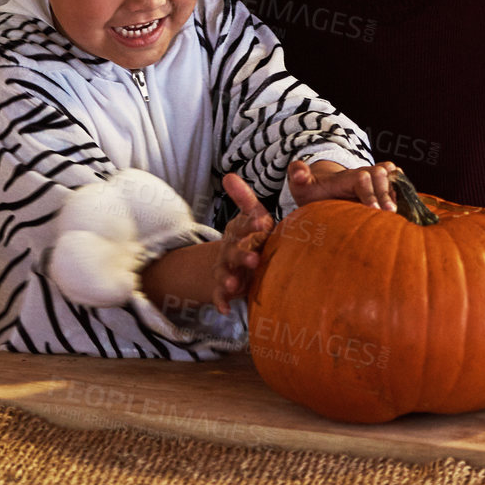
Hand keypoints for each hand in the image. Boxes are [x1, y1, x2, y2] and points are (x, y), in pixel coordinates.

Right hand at [214, 173, 273, 315]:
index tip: (264, 223)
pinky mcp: (225, 287)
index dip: (252, 225)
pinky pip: (220, 295)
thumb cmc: (250, 235)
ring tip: (234, 285)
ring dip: (229, 279)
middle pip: (234, 251)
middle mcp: (230, 249)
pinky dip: (221, 302)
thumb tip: (227, 175)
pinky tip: (225, 310)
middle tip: (255, 259)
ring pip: (226, 274)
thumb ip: (244, 198)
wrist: (233, 261)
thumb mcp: (250, 216)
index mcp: (238, 231)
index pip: (244, 225)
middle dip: (243, 255)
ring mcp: (226, 269)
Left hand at [286, 159, 400, 210]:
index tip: (372, 210)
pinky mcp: (383, 187)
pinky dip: (405, 195)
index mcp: (345, 177)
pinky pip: (399, 185)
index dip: (368, 192)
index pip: (361, 178)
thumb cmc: (313, 190)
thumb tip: (298, 171)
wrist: (324, 187)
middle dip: (385, 193)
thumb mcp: (301, 185)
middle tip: (389, 214)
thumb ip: (298, 176)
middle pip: (380, 175)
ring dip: (397, 194)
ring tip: (399, 214)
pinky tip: (407, 213)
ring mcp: (375, 179)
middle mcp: (364, 174)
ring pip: (392, 179)